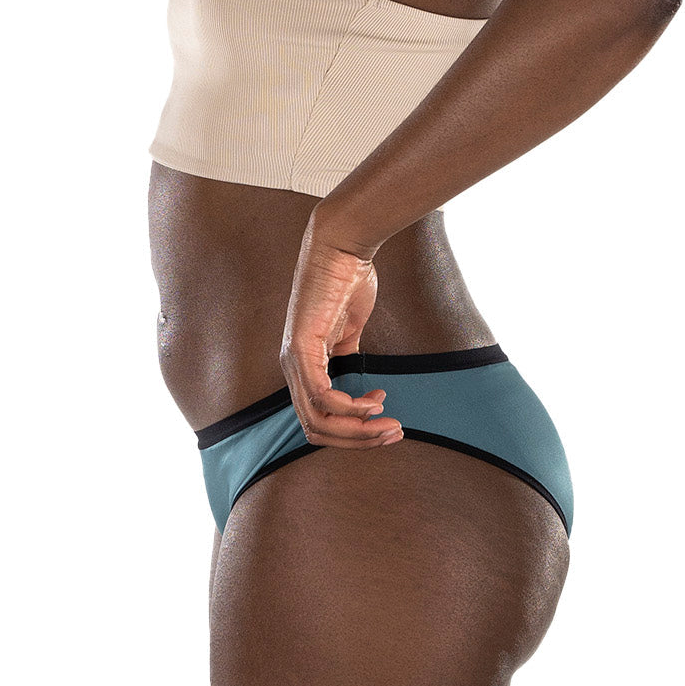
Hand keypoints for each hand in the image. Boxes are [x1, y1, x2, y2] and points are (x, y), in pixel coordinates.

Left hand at [278, 210, 403, 447]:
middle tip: (392, 433)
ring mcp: (293, 359)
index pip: (318, 419)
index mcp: (302, 364)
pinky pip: (322, 396)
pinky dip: (351, 408)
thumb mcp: (348, 327)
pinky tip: (375, 402)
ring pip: (318, 420)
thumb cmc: (347, 280)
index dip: (352, 430)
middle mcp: (291, 367)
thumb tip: (357, 381)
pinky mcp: (301, 348)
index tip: (383, 418)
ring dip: (358, 430)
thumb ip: (347, 355)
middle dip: (358, 439)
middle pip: (316, 429)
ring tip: (388, 424)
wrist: (342, 246)